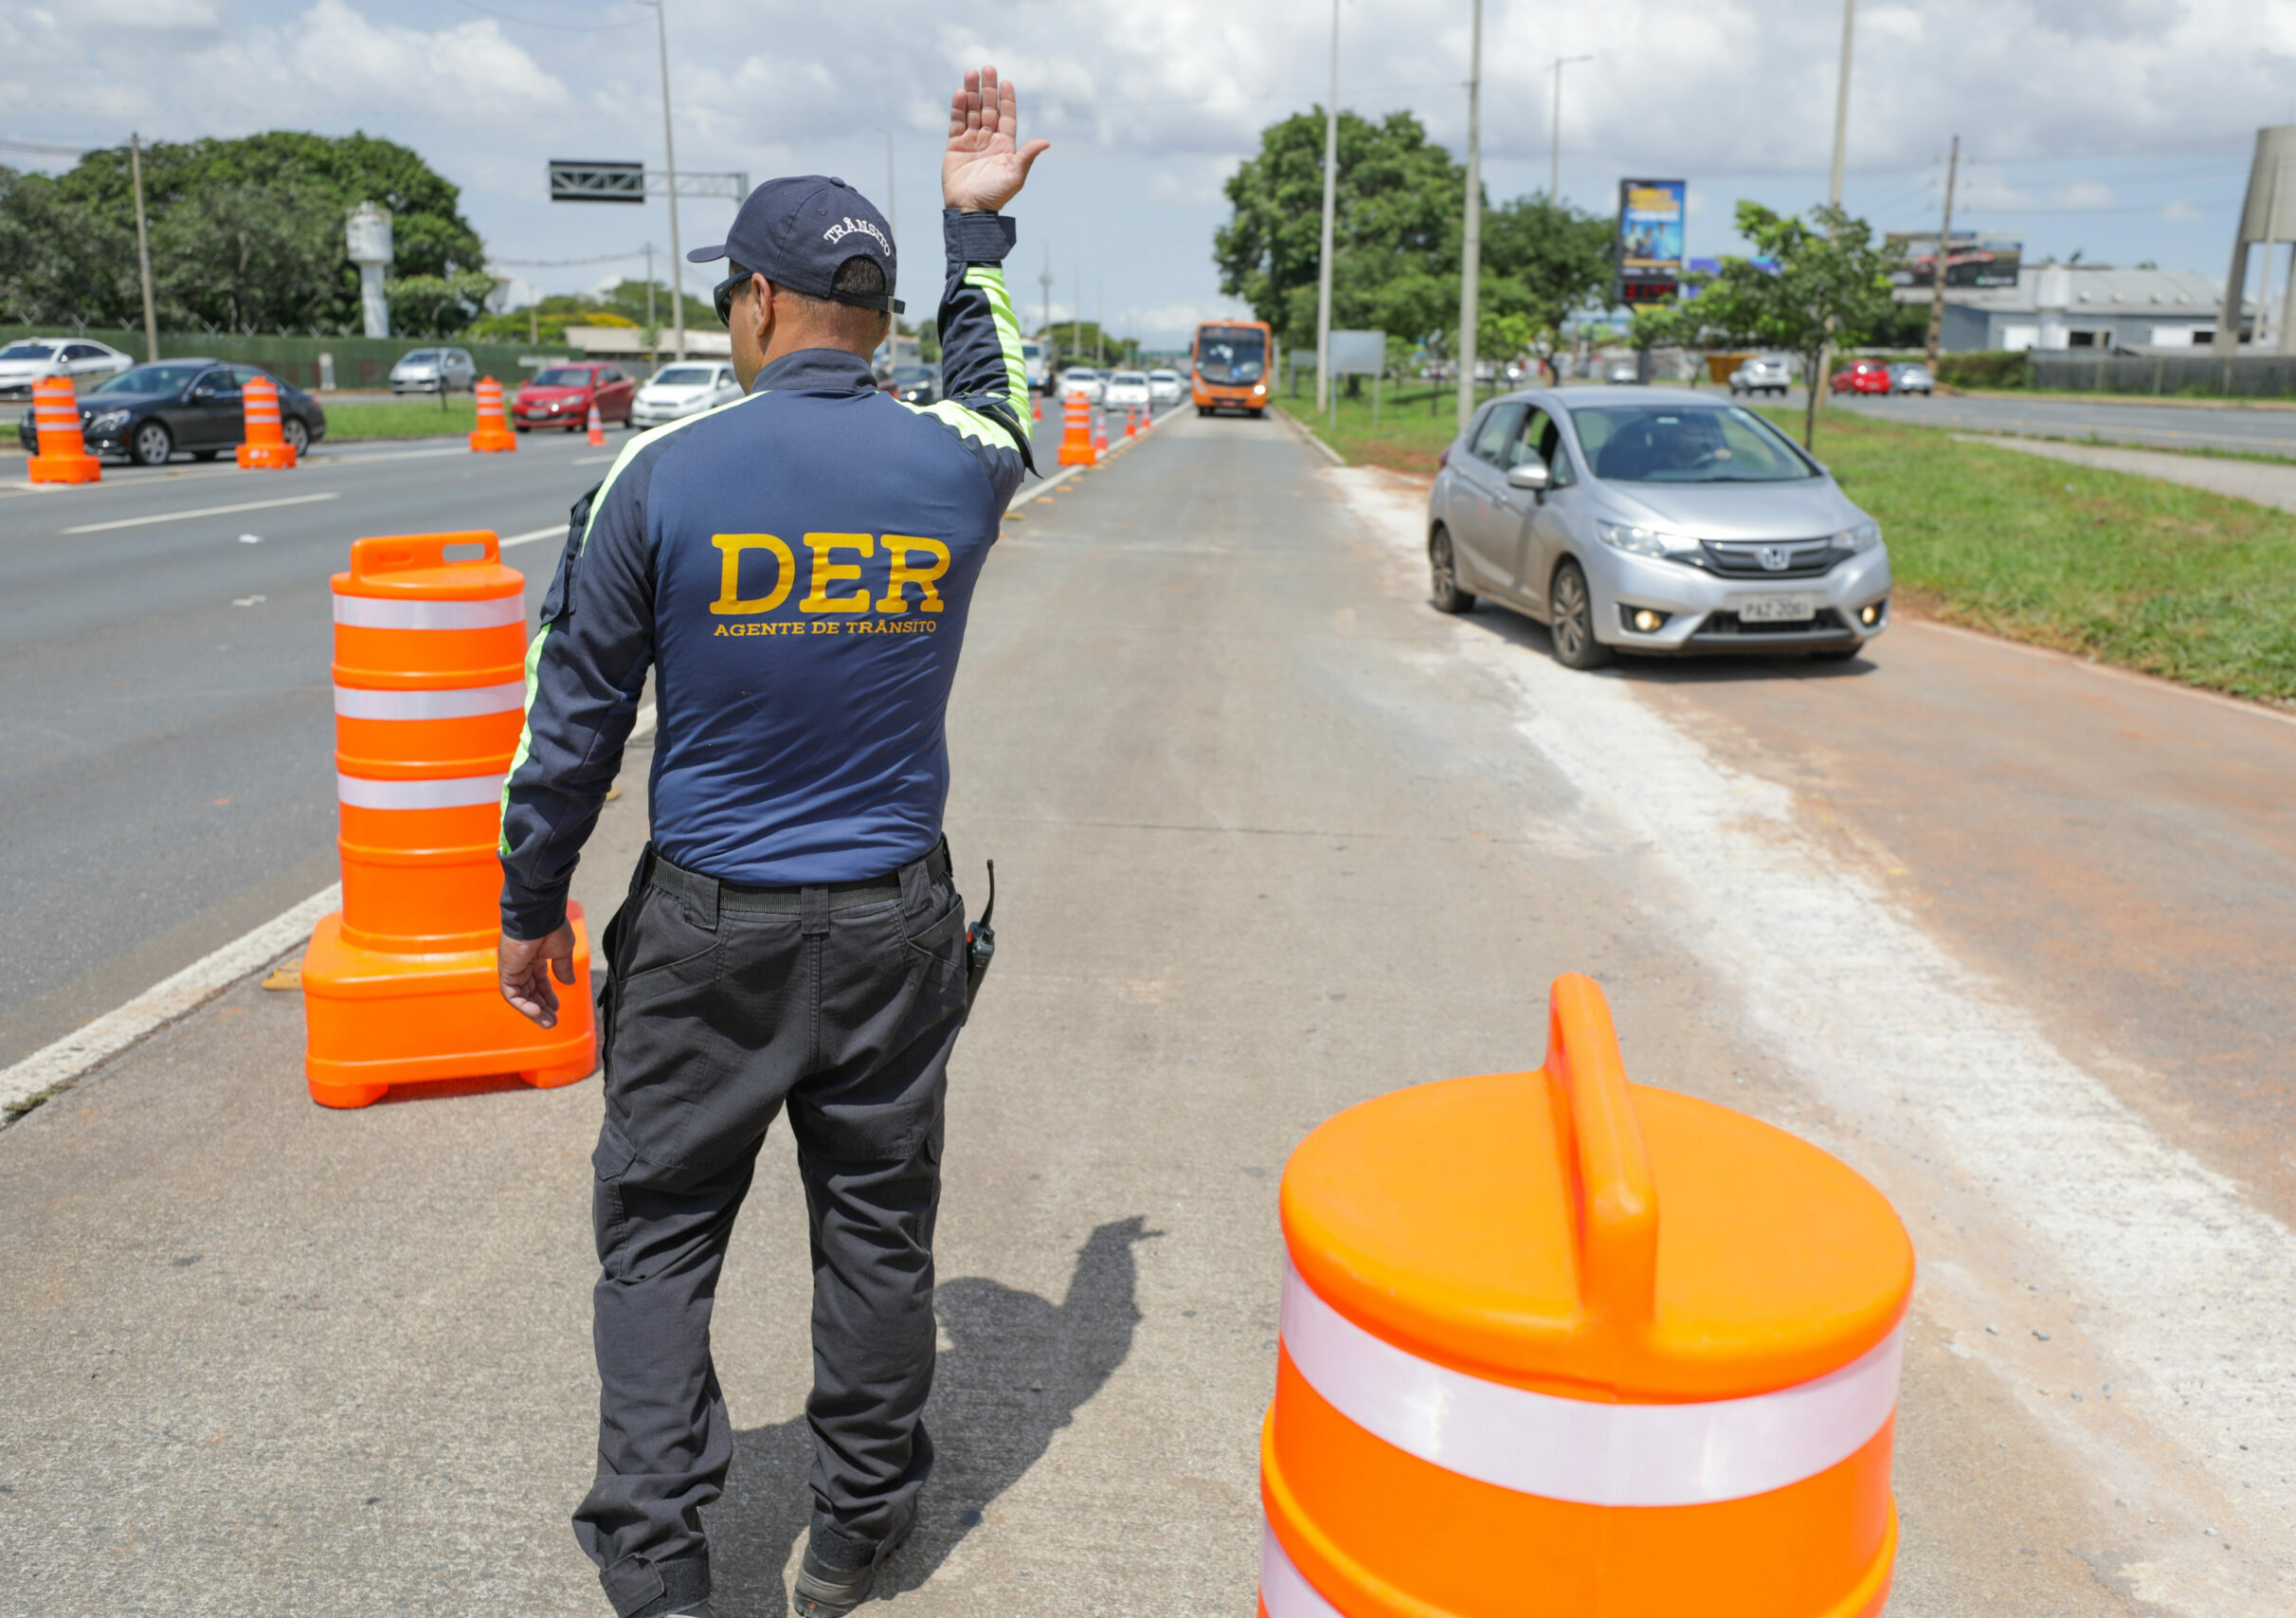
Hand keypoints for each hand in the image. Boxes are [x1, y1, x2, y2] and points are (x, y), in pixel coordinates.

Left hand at [499, 923, 576, 1027]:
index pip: (539, 982)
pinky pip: (512, 995)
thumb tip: (569, 982)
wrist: (539, 917)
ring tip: (547, 1023)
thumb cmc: (551, 928)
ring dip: (533, 1011)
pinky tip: (537, 1013)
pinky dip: (524, 1006)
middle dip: (541, 1008)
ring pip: (520, 997)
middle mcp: (521, 965)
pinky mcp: (507, 972)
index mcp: (534, 958)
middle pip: (530, 992)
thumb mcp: (563, 951)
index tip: (557, 1007)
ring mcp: (513, 969)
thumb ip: (563, 968)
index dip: (548, 996)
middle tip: (552, 1022)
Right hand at [942, 66, 1048, 213]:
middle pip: (989, 108)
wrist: (970, 210)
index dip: (1007, 100)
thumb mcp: (1015, 176)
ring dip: (971, 93)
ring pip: (972, 111)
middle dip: (988, 89)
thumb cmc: (995, 195)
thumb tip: (1046, 141)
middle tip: (988, 68)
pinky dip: (958, 108)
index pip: (1007, 117)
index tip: (1006, 82)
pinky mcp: (955, 145)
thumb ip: (1027, 156)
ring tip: (971, 73)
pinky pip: (956, 123)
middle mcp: (989, 140)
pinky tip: (959, 93)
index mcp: (1005, 146)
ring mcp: (971, 141)